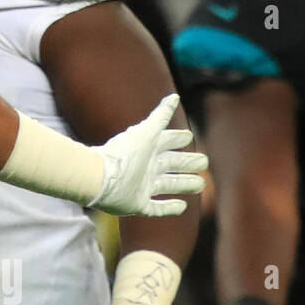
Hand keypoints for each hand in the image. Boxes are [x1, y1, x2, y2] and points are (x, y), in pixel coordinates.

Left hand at [89, 94, 206, 216]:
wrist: (100, 178)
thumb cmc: (124, 153)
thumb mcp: (146, 132)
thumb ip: (161, 115)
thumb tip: (174, 96)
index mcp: (146, 149)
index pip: (166, 142)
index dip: (177, 139)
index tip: (189, 136)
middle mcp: (145, 167)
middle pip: (171, 164)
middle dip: (187, 163)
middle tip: (204, 162)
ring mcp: (141, 187)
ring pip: (168, 185)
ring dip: (184, 184)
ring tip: (200, 184)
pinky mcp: (137, 204)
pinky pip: (156, 208)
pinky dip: (169, 208)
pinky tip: (183, 206)